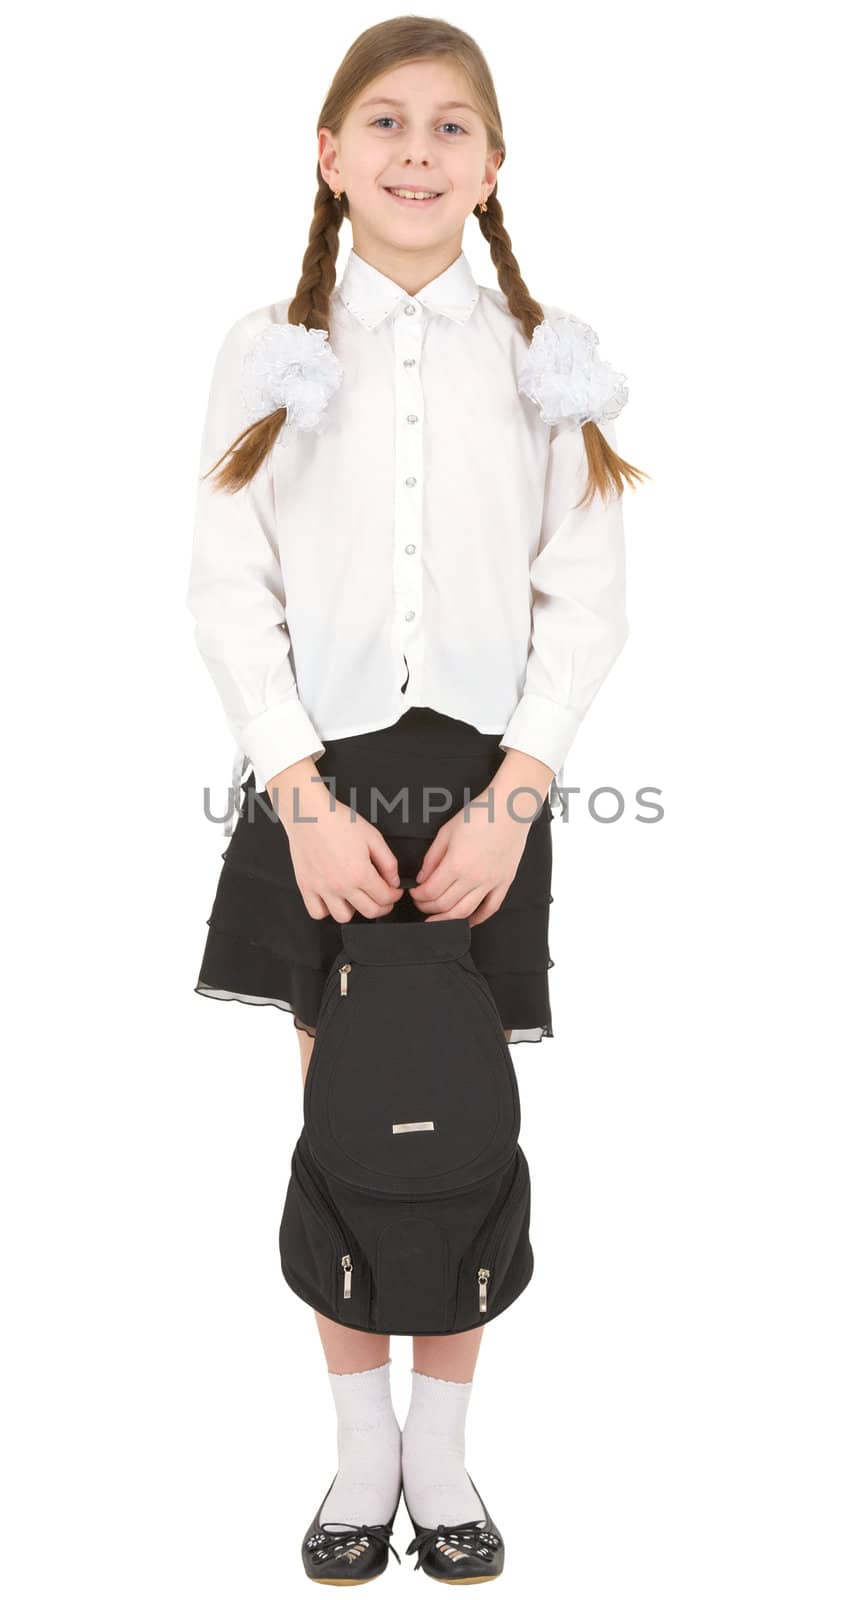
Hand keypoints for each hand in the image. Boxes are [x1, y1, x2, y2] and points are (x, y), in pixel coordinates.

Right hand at [267, 762, 403, 923]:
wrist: (309, 814)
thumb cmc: (339, 821)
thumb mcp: (373, 837)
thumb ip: (388, 862)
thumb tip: (393, 881)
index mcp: (360, 873)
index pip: (385, 897)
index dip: (395, 896)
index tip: (394, 891)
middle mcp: (341, 885)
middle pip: (370, 912)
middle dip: (382, 906)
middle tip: (383, 897)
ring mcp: (322, 889)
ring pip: (343, 917)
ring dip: (354, 910)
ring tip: (356, 897)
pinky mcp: (306, 887)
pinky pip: (317, 912)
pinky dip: (327, 910)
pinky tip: (333, 898)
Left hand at [407, 784, 535, 925]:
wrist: (510, 808)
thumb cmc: (480, 814)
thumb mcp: (446, 831)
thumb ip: (432, 857)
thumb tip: (422, 877)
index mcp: (456, 864)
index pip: (430, 892)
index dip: (417, 896)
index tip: (414, 892)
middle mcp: (474, 878)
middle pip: (444, 905)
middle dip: (427, 908)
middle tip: (421, 903)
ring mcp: (491, 883)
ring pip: (465, 913)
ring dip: (447, 919)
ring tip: (437, 917)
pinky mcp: (504, 883)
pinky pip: (490, 909)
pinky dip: (477, 919)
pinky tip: (467, 921)